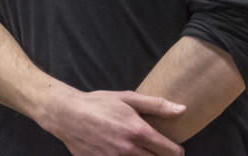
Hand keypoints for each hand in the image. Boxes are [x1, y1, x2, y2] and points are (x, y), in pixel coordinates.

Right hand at [40, 89, 183, 155]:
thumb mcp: (126, 98)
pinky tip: (122, 153)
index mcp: (138, 131)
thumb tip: (182, 109)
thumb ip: (155, 105)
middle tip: (156, 150)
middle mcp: (129, 149)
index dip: (176, 151)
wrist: (65, 114)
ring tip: (139, 151)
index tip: (174, 148)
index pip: (170, 151)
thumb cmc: (97, 103)